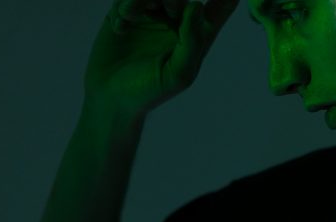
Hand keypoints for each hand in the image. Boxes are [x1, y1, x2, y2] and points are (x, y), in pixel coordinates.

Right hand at [84, 0, 238, 116]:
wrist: (112, 97)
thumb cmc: (151, 91)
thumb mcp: (178, 74)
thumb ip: (192, 41)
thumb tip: (196, 5)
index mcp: (198, 36)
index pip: (222, 5)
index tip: (218, 0)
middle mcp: (178, 21)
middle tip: (161, 8)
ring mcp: (153, 14)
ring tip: (128, 15)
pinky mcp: (127, 12)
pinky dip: (124, 7)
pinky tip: (119, 28)